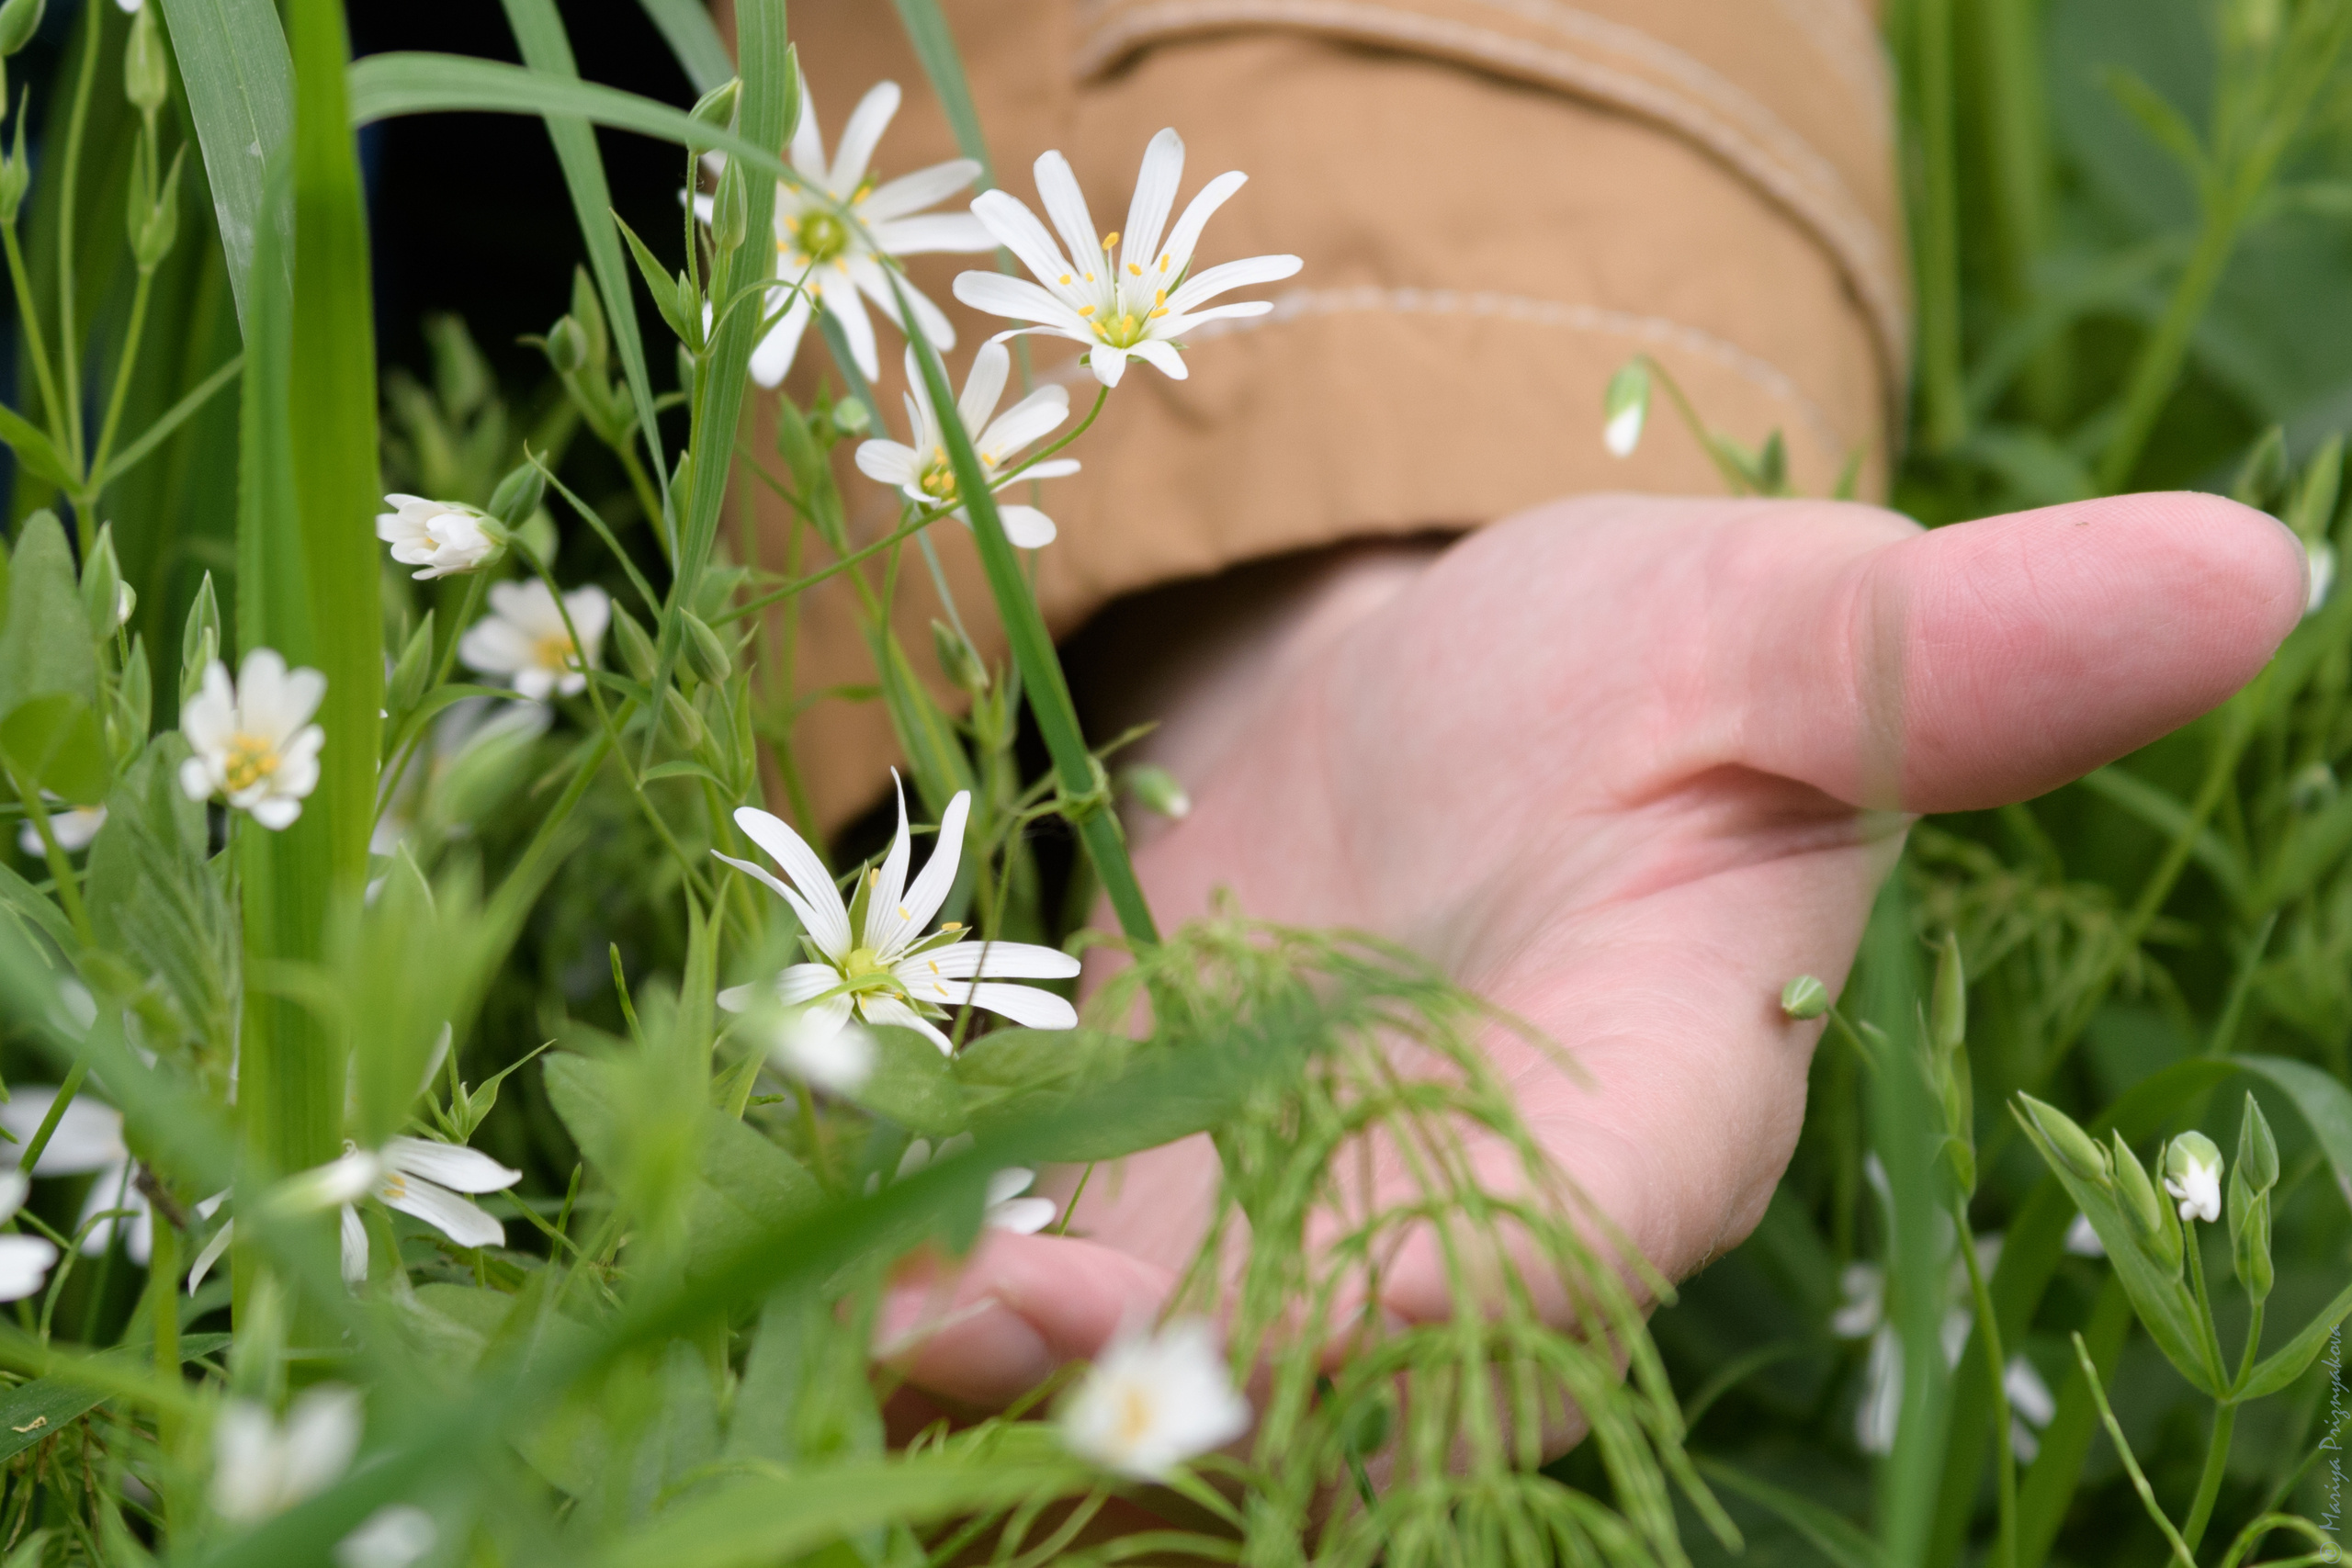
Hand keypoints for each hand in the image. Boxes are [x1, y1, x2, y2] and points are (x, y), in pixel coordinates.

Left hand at [878, 490, 2304, 1416]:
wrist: (1403, 710)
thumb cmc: (1614, 663)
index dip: (1414, 1319)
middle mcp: (1455, 1247)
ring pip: (1161, 1423)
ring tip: (887, 1342)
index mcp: (1636, 1123)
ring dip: (1021, 1417)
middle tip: (981, 1344)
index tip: (1248, 1322)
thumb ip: (1948, 653)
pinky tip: (841, 1284)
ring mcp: (1274, 1262)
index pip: (1550, 1268)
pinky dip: (933, 1341)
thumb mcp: (1761, 623)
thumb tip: (2255, 571)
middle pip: (1326, 1411)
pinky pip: (1032, 1348)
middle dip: (1168, 1415)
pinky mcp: (1128, 1238)